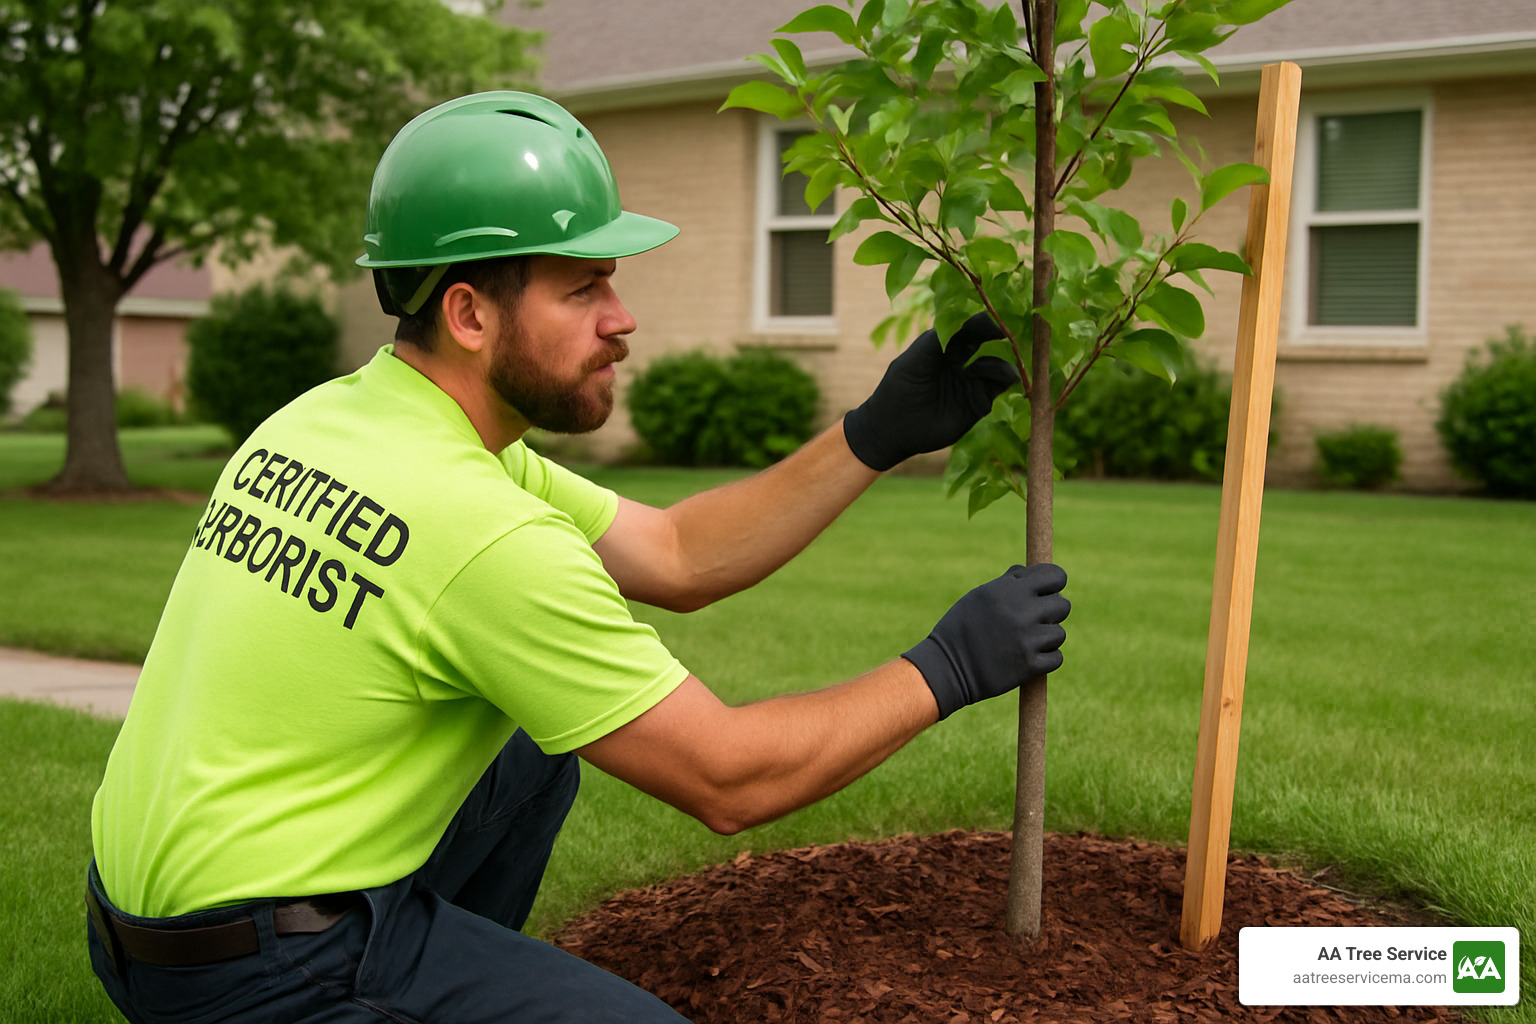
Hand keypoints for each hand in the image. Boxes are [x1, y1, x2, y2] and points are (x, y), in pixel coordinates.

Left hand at [842, 312, 1018, 471]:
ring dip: (1000, 362)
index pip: (970, 327)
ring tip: (985, 368)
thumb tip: (969, 319)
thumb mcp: (917, 357)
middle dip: (1000, 337)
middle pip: (989, 343)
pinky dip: (1005, 377)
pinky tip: (998, 377)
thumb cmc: (900, 387)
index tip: (993, 318)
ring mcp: (972, 381)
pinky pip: (999, 386)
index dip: (982, 321)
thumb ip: (941, 337)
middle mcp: (963, 361)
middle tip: (1007, 334)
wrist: (893, 428)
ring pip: (998, 365)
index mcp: (946, 346)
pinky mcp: (979, 402)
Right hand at [904, 563, 1069, 719]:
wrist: (946, 668)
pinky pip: (1056, 658)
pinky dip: (1045, 659)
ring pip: (1059, 633)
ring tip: (1025, 641)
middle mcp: (1021, 611)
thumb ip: (1007, 583)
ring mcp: (1027, 639)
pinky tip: (1027, 657)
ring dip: (1046, 638)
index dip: (1054, 583)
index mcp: (1009, 590)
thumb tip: (1027, 571)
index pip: (1055, 576)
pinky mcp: (1030, 665)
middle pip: (1063, 605)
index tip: (1047, 591)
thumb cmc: (960, 628)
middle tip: (1034, 620)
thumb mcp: (979, 596)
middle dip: (1052, 612)